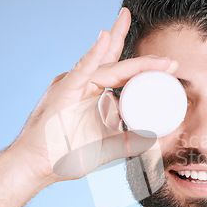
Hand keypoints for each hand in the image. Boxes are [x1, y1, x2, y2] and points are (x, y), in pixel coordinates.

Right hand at [10, 8, 176, 183]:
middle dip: (141, 57)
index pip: (122, 74)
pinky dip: (94, 55)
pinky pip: (81, 70)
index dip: (144, 67)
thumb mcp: (107, 148)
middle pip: (115, 62)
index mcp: (93, 93)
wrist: (37, 167)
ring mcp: (73, 85)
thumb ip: (128, 142)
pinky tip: (105, 38)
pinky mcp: (63, 91)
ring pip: (106, 66)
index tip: (169, 66)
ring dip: (130, 58)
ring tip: (156, 56)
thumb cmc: (65, 156)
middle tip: (169, 59)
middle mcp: (84, 84)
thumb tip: (155, 140)